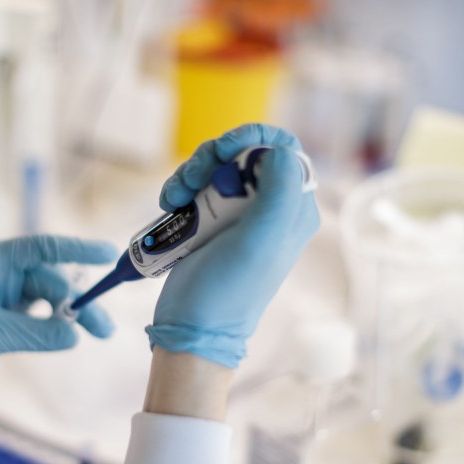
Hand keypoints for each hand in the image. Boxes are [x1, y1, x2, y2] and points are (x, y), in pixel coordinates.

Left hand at [0, 235, 116, 400]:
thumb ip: (35, 332)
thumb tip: (74, 333)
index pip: (42, 248)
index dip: (78, 250)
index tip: (109, 254)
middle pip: (51, 279)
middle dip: (78, 302)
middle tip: (103, 329)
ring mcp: (1, 291)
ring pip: (49, 297)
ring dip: (71, 315)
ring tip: (98, 334)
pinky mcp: (3, 311)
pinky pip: (38, 312)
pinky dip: (55, 323)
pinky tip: (71, 334)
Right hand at [147, 124, 319, 367]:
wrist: (192, 326)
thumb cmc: (228, 289)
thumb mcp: (261, 239)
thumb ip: (280, 191)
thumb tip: (279, 150)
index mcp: (294, 209)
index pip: (284, 149)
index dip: (254, 138)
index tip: (224, 149)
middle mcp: (271, 208)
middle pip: (245, 153)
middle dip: (213, 157)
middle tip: (191, 179)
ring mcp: (240, 214)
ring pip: (218, 166)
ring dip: (191, 172)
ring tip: (173, 198)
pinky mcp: (212, 221)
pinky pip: (198, 186)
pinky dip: (180, 187)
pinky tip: (169, 205)